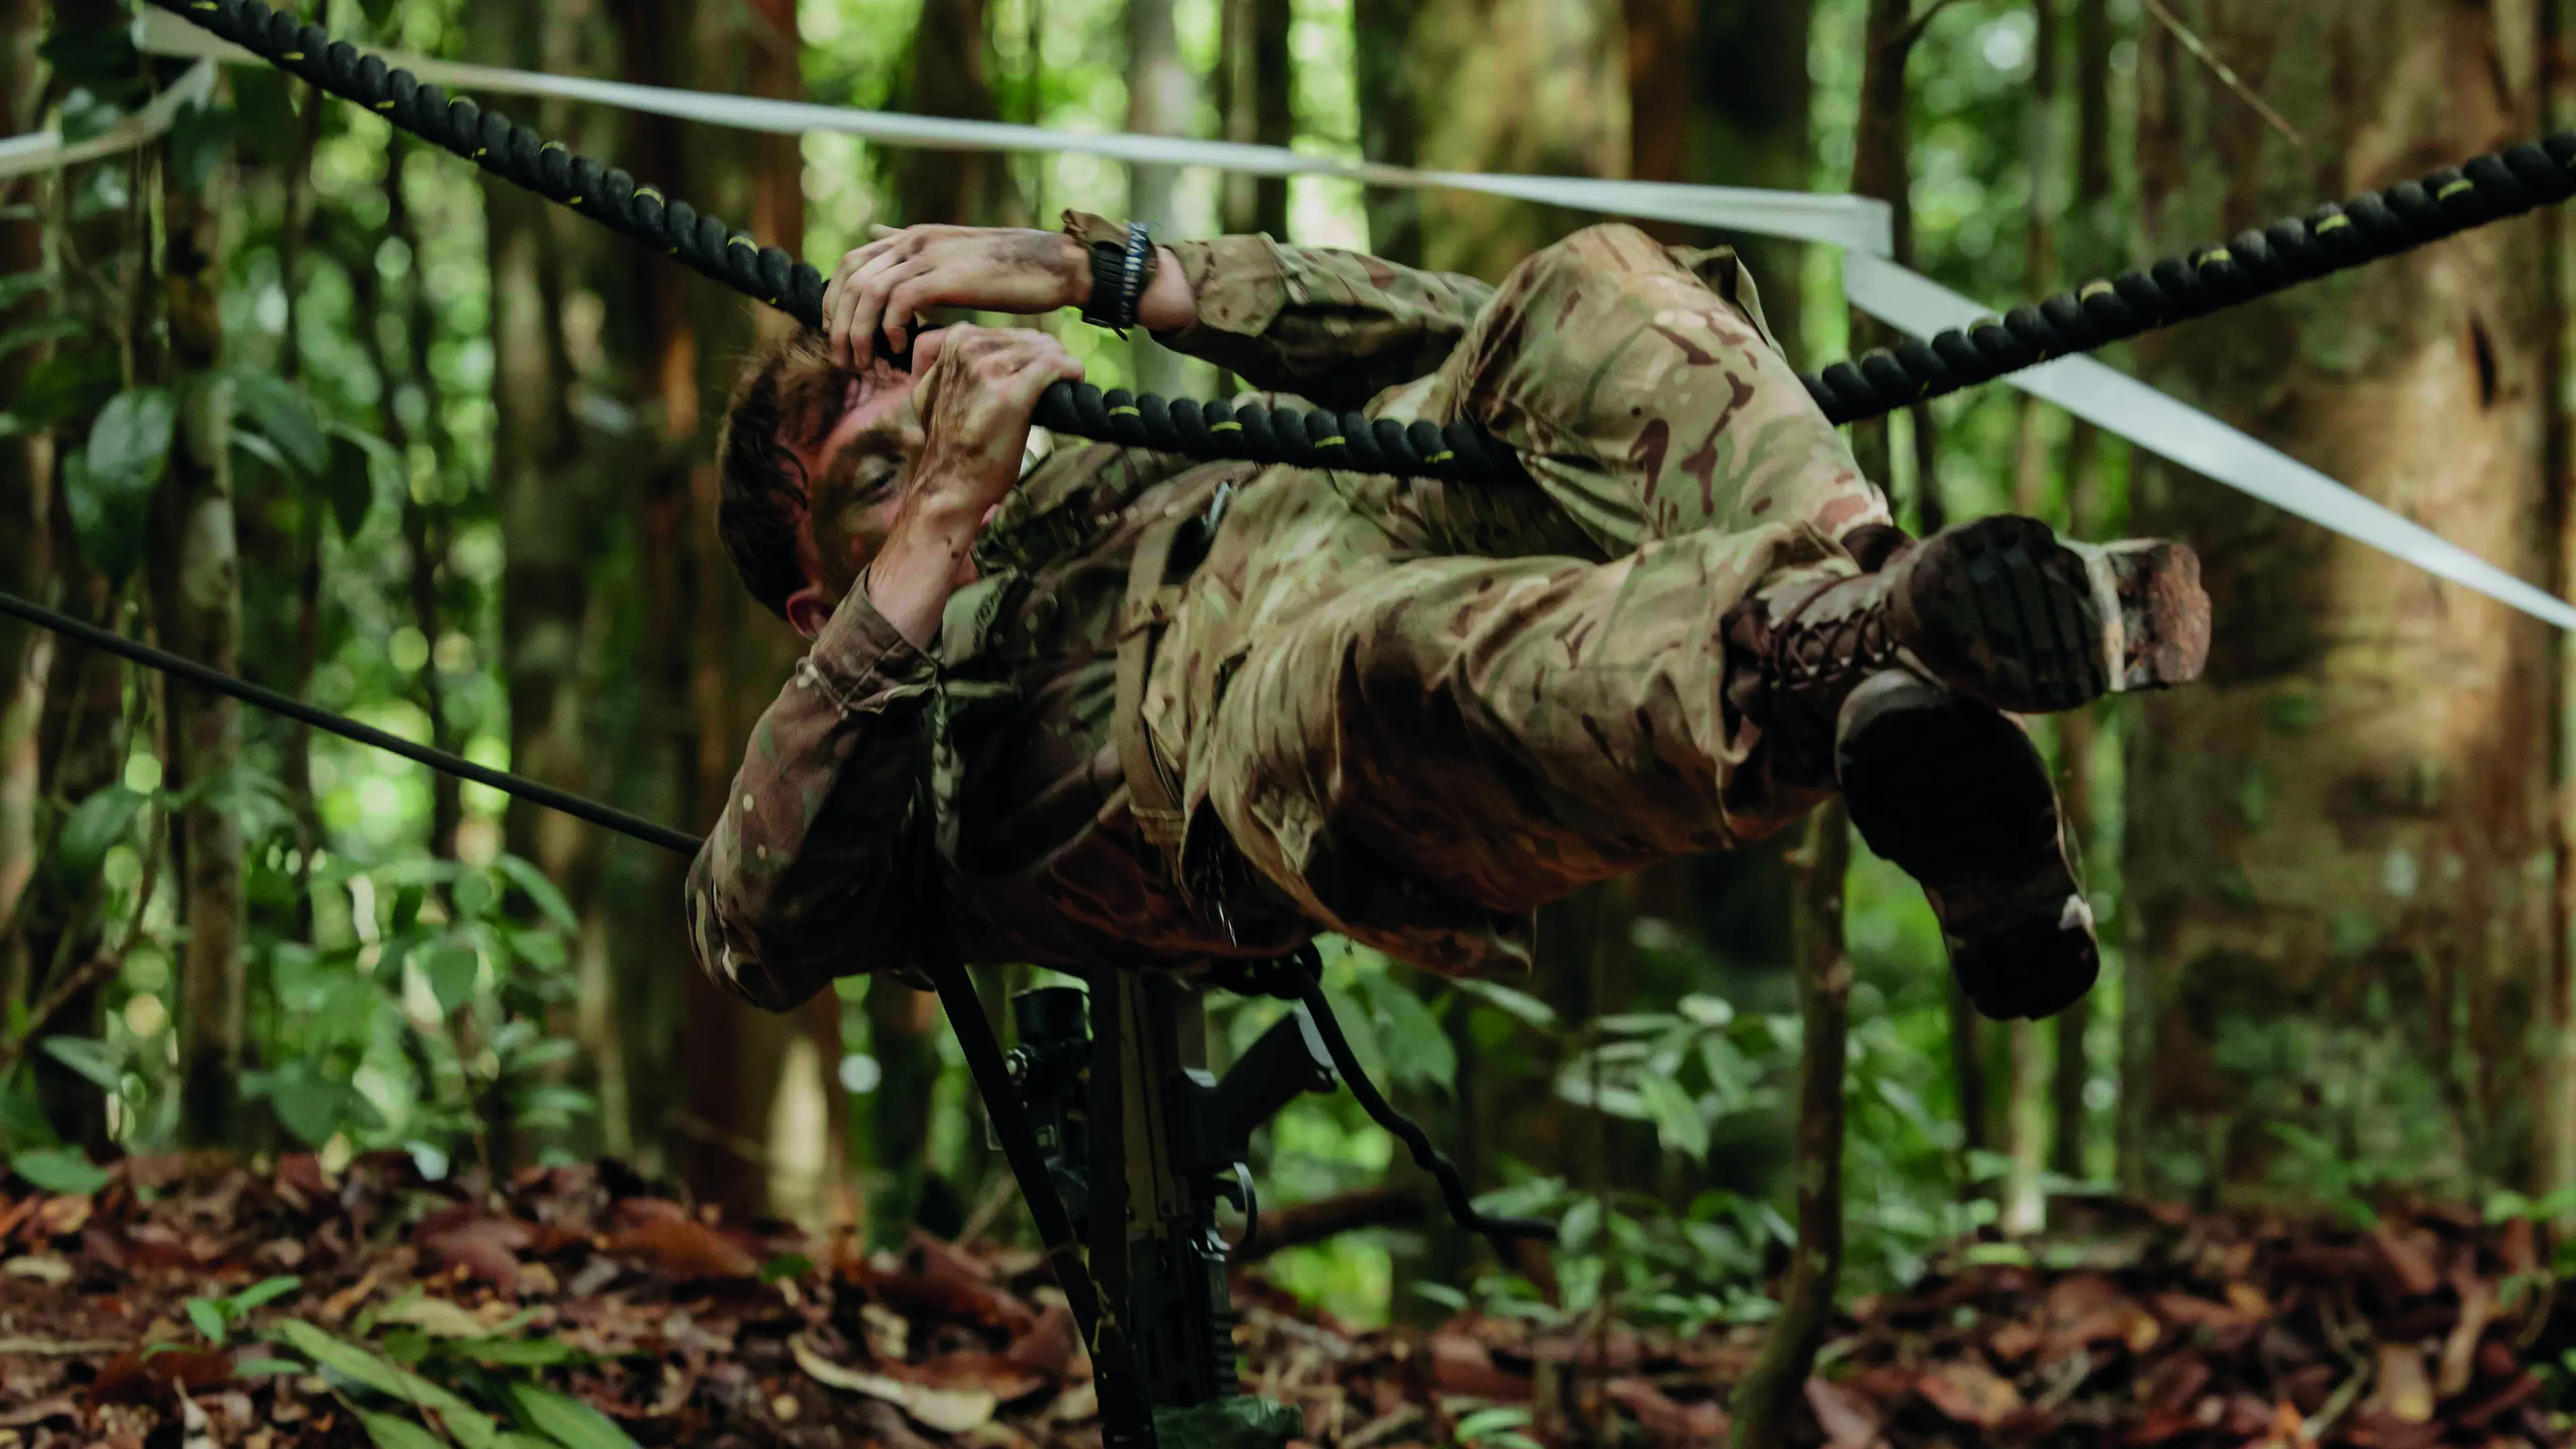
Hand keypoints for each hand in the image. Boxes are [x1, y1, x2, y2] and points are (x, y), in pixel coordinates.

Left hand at [822, 225, 1088, 368]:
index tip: (838, 335)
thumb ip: (913, 249)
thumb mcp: (953, 254)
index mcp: (912, 238)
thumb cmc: (1010, 268)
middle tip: (845, 360)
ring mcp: (931, 256)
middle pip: (852, 279)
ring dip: (859, 333)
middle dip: (839, 324)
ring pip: (869, 292)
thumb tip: (877, 232)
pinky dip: (892, 328)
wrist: (1054, 264)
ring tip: (865, 363)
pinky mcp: (949, 276)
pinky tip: (901, 349)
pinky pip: (901, 301)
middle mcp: (914, 242)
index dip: (835, 301)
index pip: (851, 263)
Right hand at [861, 325, 1084, 646]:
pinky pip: (1055, 367)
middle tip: (1055, 384)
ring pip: (1045, 350)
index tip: (1035, 373)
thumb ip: (952, 366)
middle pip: (1030, 339)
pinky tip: (1075, 381)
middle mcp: (966, 349)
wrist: (948, 484)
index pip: (1007, 333)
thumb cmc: (950, 445)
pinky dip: (1071, 372)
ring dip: (1061, 366)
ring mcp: (987, 369)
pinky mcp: (1010, 393)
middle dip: (1048, 358)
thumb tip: (977, 355)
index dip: (1028, 352)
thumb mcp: (933, 392)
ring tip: (1063, 388)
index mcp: (951, 343)